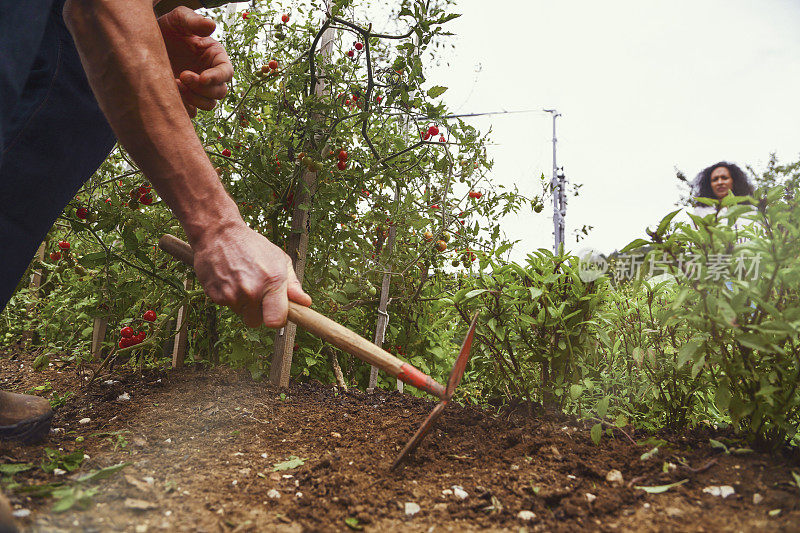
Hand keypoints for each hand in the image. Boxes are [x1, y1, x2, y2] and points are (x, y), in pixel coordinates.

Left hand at [157, 6, 232, 117]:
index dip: (217, 77)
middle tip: (182, 76)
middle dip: (203, 88)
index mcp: (215, 57)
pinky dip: (184, 107)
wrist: (145, 41)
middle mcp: (211, 74)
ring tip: (175, 84)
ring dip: (195, 99)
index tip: (202, 77)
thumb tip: (212, 25)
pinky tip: (171, 92)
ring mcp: (199, 89)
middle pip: (220, 92)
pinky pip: (192, 111)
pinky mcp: (186, 99)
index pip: (226, 72)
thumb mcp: (179, 19)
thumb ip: (194, 21)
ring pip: (209, 104)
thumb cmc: (167, 27)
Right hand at [191, 223, 312, 327]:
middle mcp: (252, 291)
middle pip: (257, 322)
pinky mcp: (216, 296)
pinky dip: (229, 297)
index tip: (277, 312)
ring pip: (242, 314)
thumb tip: (305, 302)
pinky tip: (231, 280)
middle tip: (257, 293)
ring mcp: (232, 295)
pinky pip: (227, 307)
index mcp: (272, 281)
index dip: (278, 319)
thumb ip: (293, 284)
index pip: (276, 321)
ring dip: (243, 304)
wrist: (219, 234)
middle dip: (259, 311)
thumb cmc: (252, 245)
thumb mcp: (279, 259)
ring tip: (243, 281)